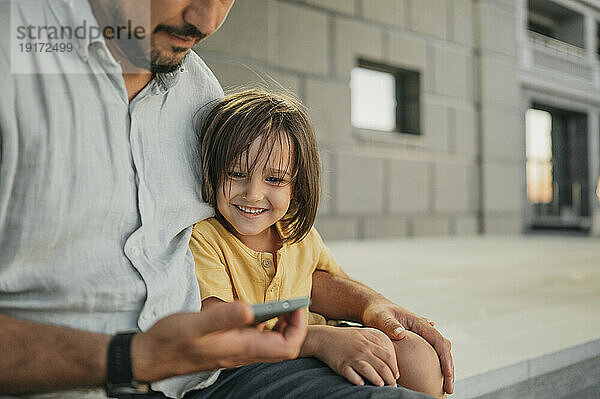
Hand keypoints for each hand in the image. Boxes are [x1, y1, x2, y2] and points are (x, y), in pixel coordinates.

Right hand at [131, 301, 306, 381]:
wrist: (150, 356)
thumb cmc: (171, 340)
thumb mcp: (197, 324)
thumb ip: (224, 317)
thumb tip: (251, 309)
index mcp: (242, 348)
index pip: (287, 347)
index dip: (298, 327)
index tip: (296, 306)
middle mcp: (243, 353)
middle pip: (283, 346)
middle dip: (293, 325)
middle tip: (291, 304)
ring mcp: (235, 352)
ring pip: (269, 342)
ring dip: (278, 324)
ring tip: (276, 305)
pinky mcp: (227, 347)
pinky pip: (253, 338)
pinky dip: (260, 324)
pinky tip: (249, 310)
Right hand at [307, 326, 398, 386]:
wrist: (323, 338)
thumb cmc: (345, 337)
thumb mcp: (362, 333)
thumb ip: (376, 340)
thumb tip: (389, 353)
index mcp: (368, 343)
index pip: (388, 357)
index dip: (394, 367)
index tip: (397, 375)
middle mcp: (362, 350)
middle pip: (381, 366)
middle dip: (390, 378)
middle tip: (393, 386)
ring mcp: (351, 358)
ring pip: (369, 371)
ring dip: (377, 380)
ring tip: (381, 386)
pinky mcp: (341, 365)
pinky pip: (351, 375)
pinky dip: (357, 381)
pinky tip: (362, 384)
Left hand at [362, 301, 453, 393]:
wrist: (373, 309)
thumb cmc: (377, 312)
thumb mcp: (381, 317)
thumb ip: (389, 324)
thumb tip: (401, 334)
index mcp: (419, 323)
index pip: (439, 341)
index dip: (446, 359)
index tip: (448, 376)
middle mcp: (424, 330)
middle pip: (443, 349)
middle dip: (448, 369)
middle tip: (449, 389)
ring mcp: (421, 337)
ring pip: (439, 353)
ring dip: (443, 369)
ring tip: (444, 388)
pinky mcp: (416, 343)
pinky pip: (430, 355)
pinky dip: (434, 366)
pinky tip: (432, 380)